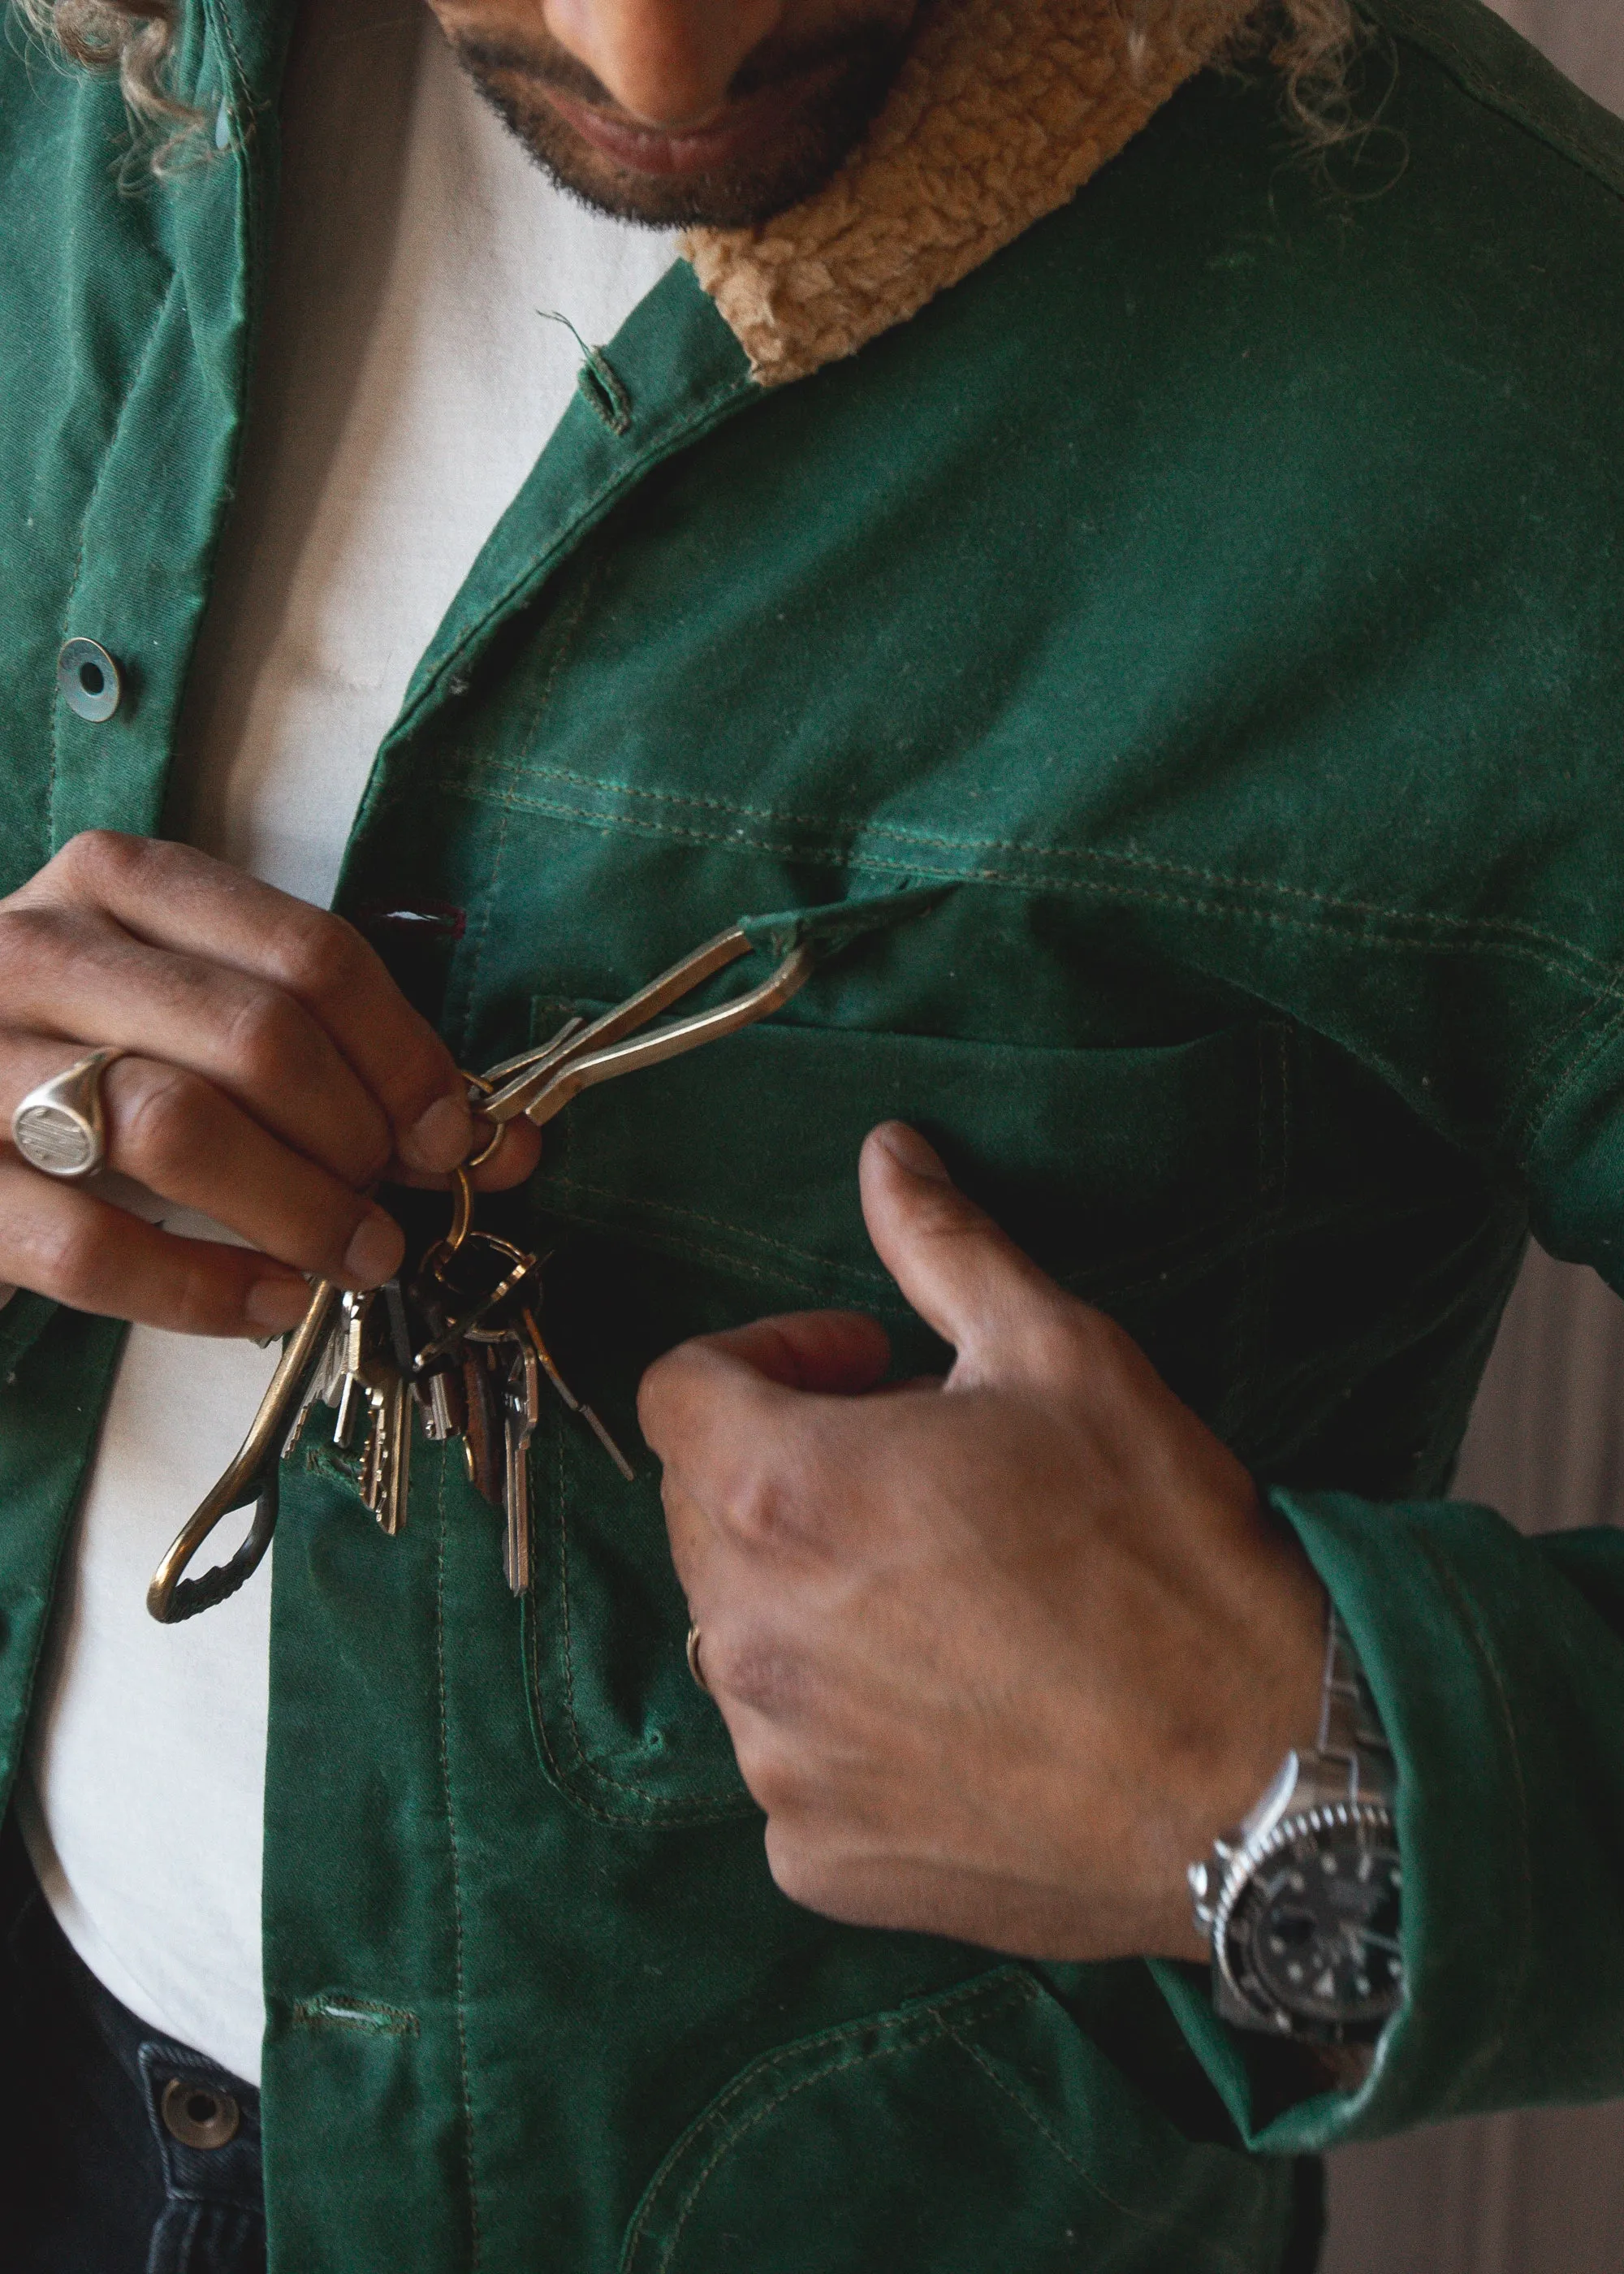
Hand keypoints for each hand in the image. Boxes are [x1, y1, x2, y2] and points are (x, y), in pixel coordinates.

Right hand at [0, 832, 537, 1335]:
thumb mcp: (192, 1017)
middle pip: (256, 1038)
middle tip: (397, 1205)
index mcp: (121, 886)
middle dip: (358, 1137)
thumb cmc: (79, 1055)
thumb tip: (506, 1144)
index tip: (455, 1136)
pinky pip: (90, 1245)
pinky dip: (203, 1287)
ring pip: (175, 1127)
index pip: (309, 954)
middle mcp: (43, 951)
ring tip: (355, 1255)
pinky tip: (269, 1304)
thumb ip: (337, 1060)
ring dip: (298, 1207)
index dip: (407, 1057)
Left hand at [639, 1122, 1325, 1962]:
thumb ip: (944, 1246)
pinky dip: (843, 1720)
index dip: (769, 1355)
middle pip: (703, 1514)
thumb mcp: (1065, 1354)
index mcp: (778, 1492)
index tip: (865, 1369)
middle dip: (788, 1468)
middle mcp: (745, 1635)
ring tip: (947, 1591)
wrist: (1267, 1779)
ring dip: (812, 1593)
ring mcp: (775, 1761)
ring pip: (743, 1637)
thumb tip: (885, 1152)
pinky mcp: (819, 1858)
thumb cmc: (1165, 1550)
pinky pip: (789, 1758)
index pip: (678, 1391)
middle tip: (920, 1470)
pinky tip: (958, 1704)